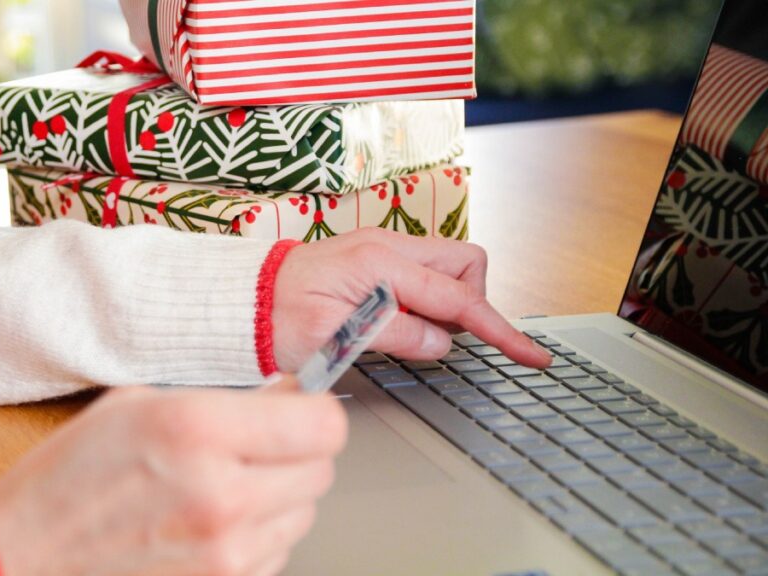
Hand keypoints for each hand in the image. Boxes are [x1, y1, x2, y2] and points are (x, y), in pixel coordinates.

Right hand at [0, 376, 345, 575]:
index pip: (323, 423)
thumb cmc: (68, 478)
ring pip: (304, 514)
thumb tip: (286, 397)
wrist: (23, 554)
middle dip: (298, 451)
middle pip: (322, 470)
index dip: (315, 410)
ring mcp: (225, 553)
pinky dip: (258, 536)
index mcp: (198, 430)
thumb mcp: (138, 404)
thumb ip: (222, 400)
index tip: (300, 406)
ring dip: (279, 496)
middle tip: (259, 444)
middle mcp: (222, 494)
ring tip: (224, 485)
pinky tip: (213, 522)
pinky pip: (276, 553)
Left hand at [272, 228, 549, 372]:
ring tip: (414, 334)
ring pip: (447, 268)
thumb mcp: (332, 336)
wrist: (241, 299)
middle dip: (473, 302)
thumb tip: (442, 342)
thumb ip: (394, 335)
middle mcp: (387, 247)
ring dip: (449, 303)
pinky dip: (428, 301)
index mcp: (379, 262)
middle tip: (445, 338)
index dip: (498, 329)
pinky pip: (422, 276)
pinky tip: (402, 324)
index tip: (529, 354)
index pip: (457, 297)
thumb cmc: (273, 316)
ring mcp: (382, 251)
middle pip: (465, 264)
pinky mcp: (374, 262)